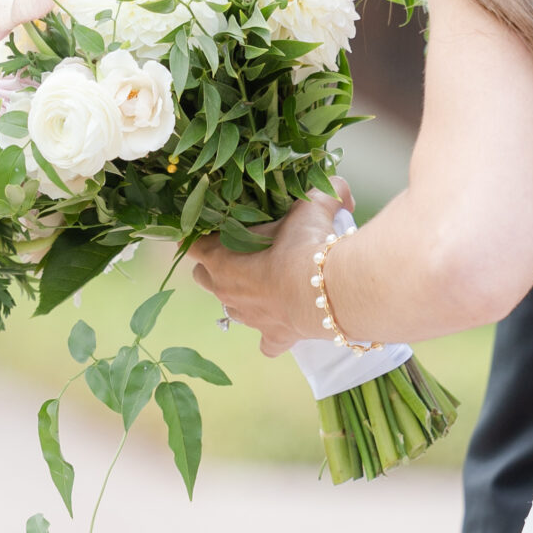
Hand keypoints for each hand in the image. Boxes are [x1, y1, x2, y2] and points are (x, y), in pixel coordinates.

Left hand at [188, 182, 354, 356]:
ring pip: (230, 309)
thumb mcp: (312, 205)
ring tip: (269, 282)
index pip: (193, 244)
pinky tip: (284, 322)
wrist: (326, 291)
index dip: (202, 233)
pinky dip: (272, 334)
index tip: (216, 225)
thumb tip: (339, 189)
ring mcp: (247, 317)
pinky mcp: (272, 337)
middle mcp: (226, 291)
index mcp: (220, 258)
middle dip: (218, 265)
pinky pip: (265, 343)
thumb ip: (322, 192)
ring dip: (244, 296)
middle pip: (204, 277)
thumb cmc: (306, 244)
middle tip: (245, 250)